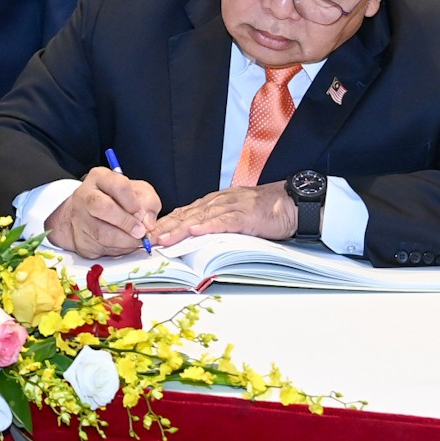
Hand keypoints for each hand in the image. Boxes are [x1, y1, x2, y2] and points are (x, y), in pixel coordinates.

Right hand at [44, 166, 161, 258]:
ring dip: (124, 240)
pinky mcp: (79, 239)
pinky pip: (99, 248)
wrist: (90, 215)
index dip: (133, 203)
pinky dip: (116, 250)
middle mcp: (85, 195)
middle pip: (103, 207)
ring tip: (135, 240)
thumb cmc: (118, 200)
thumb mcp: (139, 192)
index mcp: (100, 178)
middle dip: (126, 222)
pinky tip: (123, 245)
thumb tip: (147, 223)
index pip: (118, 186)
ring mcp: (78, 218)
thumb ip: (148, 202)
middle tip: (140, 232)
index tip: (142, 214)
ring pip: (101, 232)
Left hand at [154, 184, 297, 244]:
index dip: (167, 223)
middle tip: (148, 239)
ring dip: (180, 229)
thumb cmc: (266, 211)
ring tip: (164, 239)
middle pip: (187, 214)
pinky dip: (209, 226)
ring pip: (201, 217)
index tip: (150, 234)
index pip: (186, 212)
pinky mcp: (246, 215)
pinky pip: (225, 221)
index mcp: (216, 202)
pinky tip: (196, 231)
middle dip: (166, 227)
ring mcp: (233, 207)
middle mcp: (220, 201)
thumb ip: (217, 223)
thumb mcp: (236, 215)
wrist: (292, 202)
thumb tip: (197, 237)